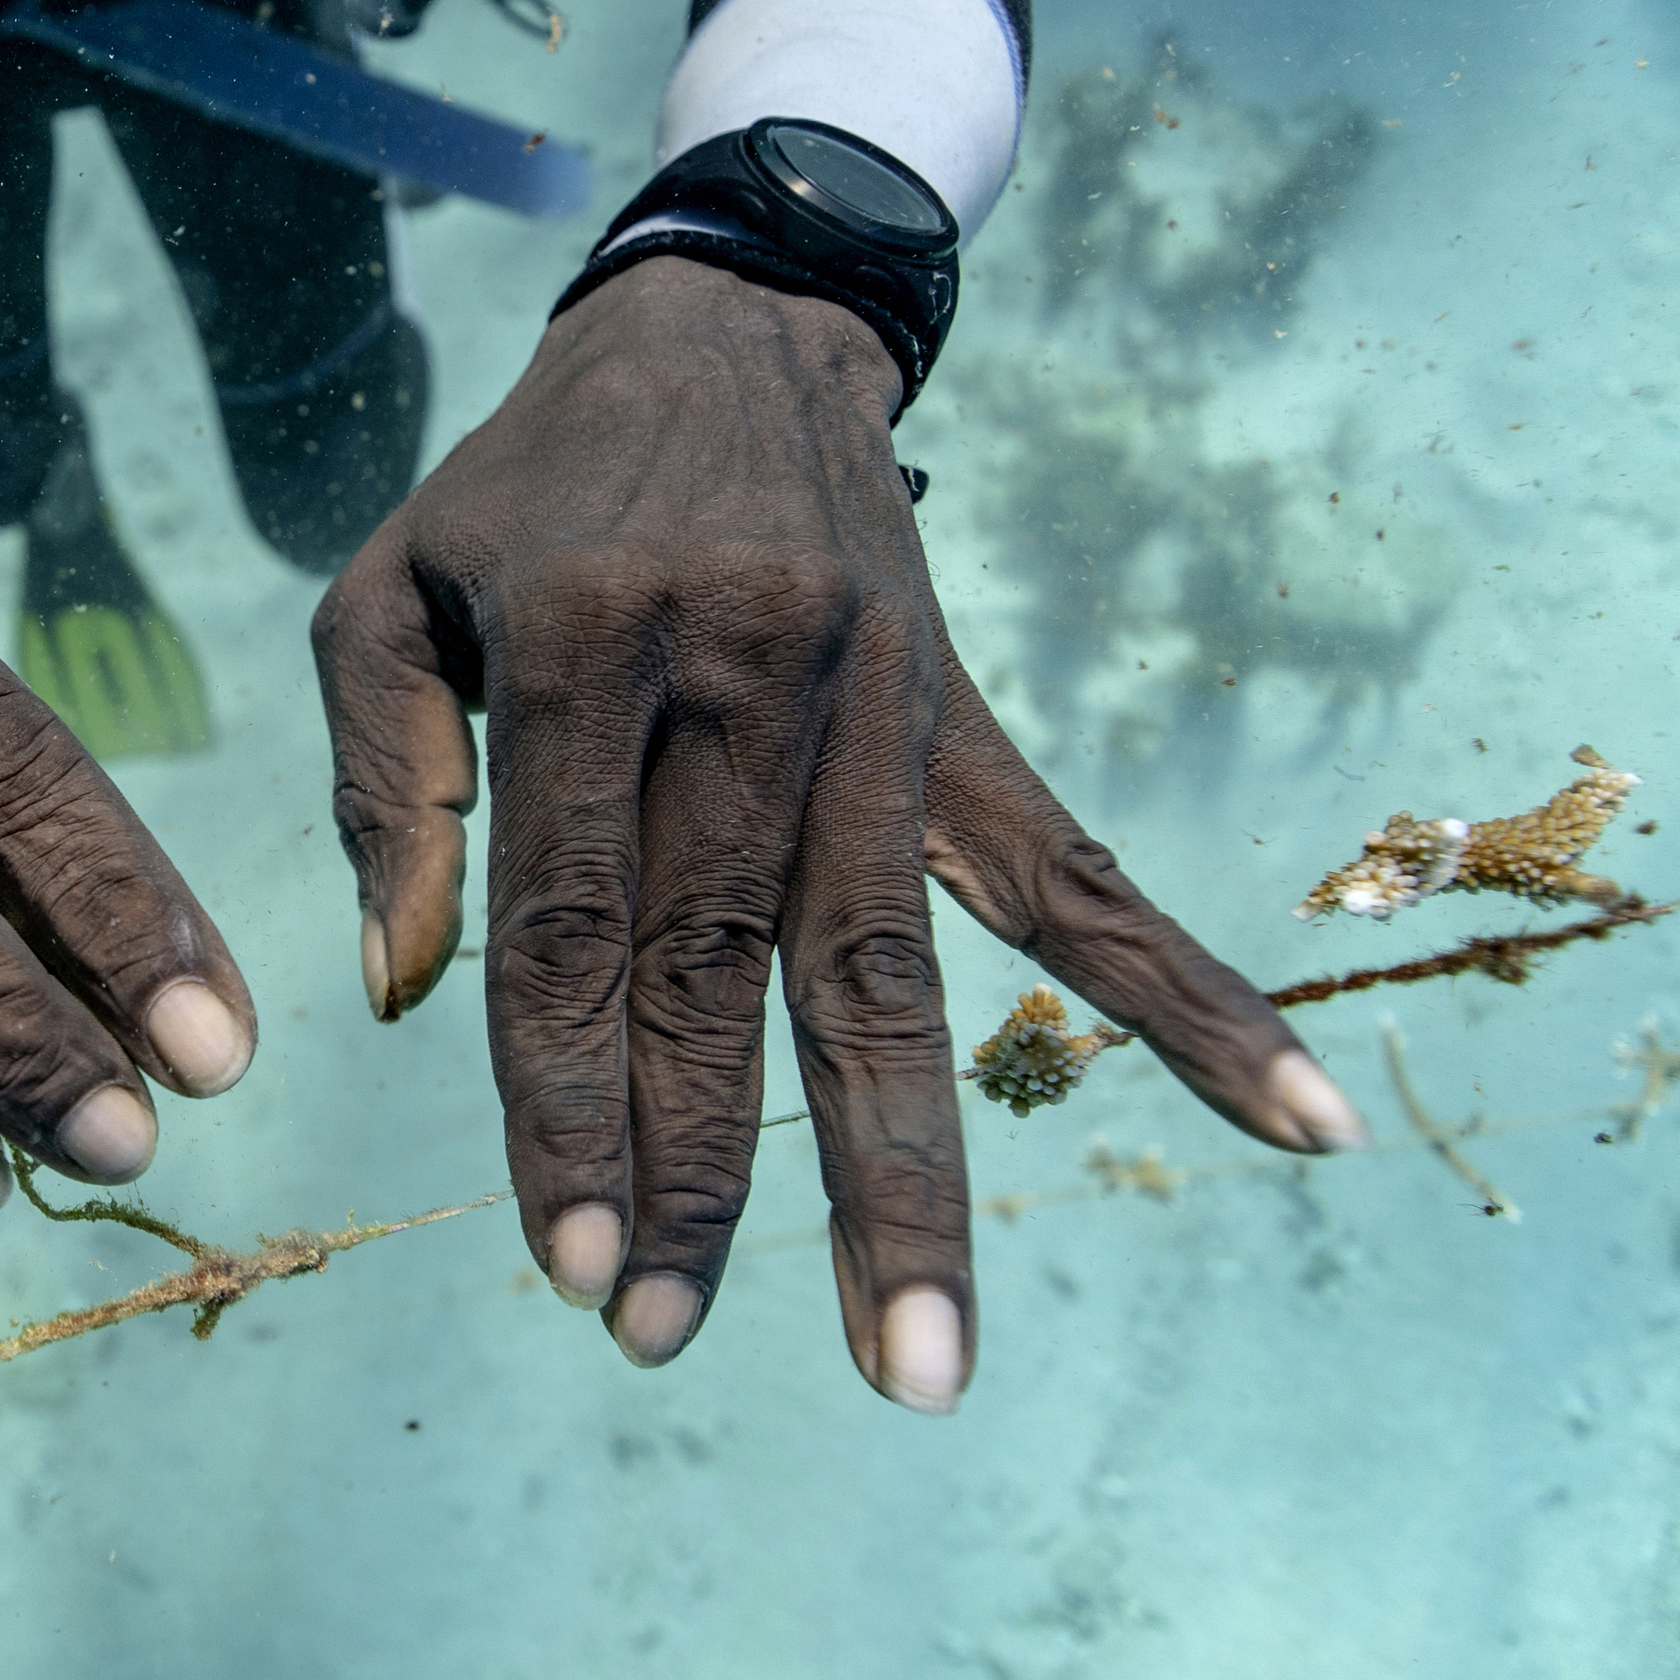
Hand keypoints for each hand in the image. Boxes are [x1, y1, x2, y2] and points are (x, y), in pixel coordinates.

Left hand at [312, 258, 1362, 1408]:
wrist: (729, 321)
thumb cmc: (526, 486)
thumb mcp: (390, 590)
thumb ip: (380, 783)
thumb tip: (401, 990)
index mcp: (581, 646)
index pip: (571, 923)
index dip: (563, 1102)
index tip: (565, 1258)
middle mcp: (744, 678)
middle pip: (723, 972)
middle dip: (696, 1171)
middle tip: (658, 1335)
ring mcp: (876, 706)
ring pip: (895, 970)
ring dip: (906, 1173)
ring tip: (922, 1357)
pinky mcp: (958, 720)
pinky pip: (1078, 874)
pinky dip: (1191, 999)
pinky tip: (1300, 1120)